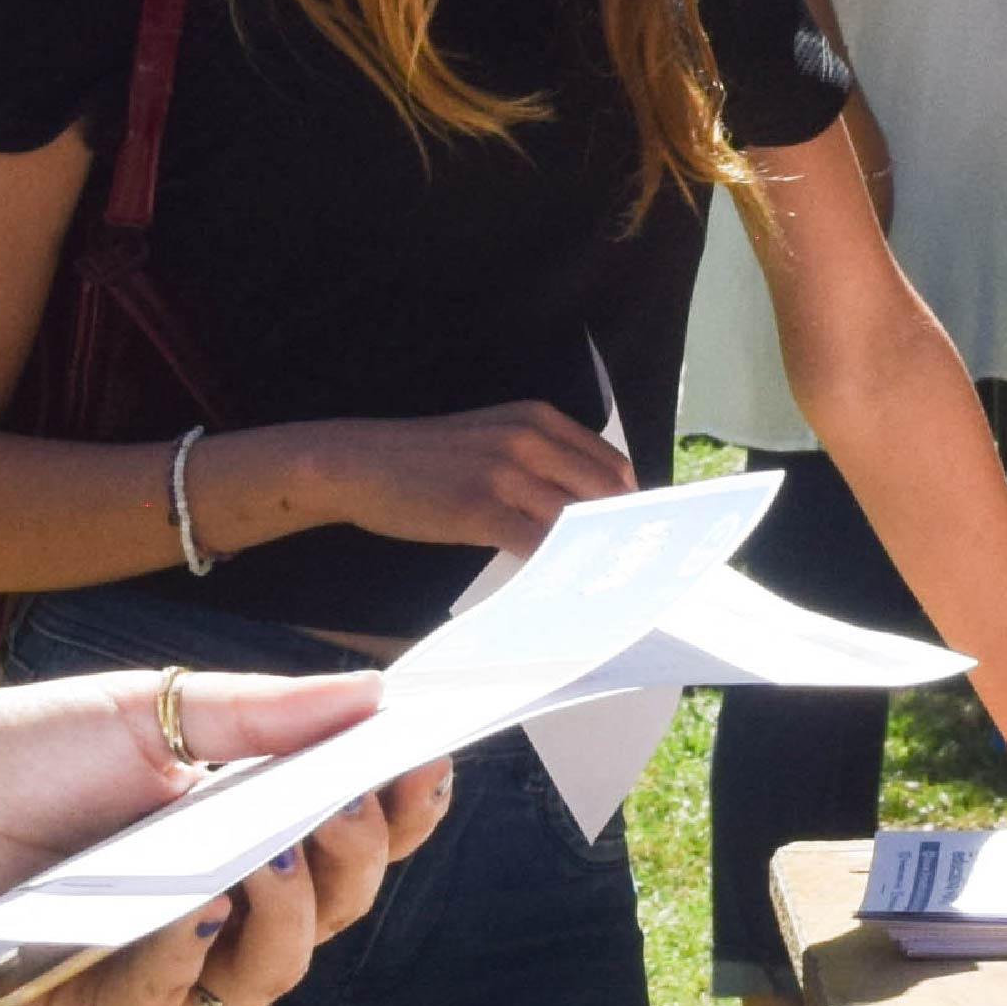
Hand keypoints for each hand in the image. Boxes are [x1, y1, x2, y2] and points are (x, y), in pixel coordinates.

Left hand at [0, 668, 450, 1005]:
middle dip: (353, 858)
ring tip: (267, 859)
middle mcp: (222, 903)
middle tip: (339, 805)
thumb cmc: (16, 755)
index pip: (356, 833)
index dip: (403, 808)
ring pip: (275, 975)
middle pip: (338, 908)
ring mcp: (169, 966)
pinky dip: (188, 960)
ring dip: (287, 919)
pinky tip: (189, 911)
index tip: (425, 759)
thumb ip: (260, 711)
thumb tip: (376, 690)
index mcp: (243, 823)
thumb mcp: (145, 708)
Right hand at [228, 401, 642, 554]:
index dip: (634, 505)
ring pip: (574, 520)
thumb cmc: (427, 461)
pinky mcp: (480, 508)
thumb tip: (590, 508)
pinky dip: (556, 566)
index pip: (611, 464)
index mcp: (537, 419)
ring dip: (595, 554)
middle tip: (638, 569)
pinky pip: (536, 543)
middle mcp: (529, 439)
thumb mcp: (492, 440)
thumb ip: (541, 463)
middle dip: (624, 533)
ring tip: (609, 584)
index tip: (647, 536)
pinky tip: (563, 586)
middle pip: (604, 493)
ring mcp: (505, 473)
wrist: (359, 462)